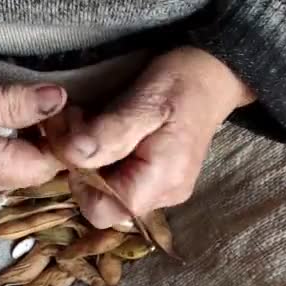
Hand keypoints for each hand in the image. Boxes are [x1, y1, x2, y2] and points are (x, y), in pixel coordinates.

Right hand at [0, 34, 66, 198]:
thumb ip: (14, 102)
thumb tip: (59, 100)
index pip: (39, 168)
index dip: (61, 142)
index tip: (69, 112)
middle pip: (34, 173)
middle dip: (53, 143)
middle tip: (61, 108)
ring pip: (25, 169)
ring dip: (40, 142)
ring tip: (44, 112)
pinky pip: (10, 163)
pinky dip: (25, 143)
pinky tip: (28, 122)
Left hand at [47, 47, 255, 227]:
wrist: (212, 74)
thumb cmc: (181, 82)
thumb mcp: (144, 100)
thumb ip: (109, 132)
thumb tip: (72, 155)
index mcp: (160, 181)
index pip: (100, 210)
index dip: (78, 179)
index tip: (77, 139)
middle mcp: (161, 196)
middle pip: (101, 202)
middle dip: (81, 164)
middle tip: (79, 121)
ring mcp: (160, 191)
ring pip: (107, 191)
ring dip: (90, 158)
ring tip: (92, 121)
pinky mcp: (156, 180)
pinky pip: (118, 180)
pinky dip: (104, 158)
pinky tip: (107, 131)